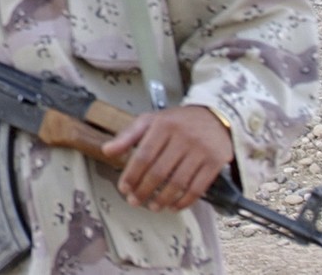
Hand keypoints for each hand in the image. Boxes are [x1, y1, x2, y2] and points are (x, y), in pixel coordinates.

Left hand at [101, 105, 233, 211]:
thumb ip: (127, 136)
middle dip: (144, 190)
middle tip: (134, 201)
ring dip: (163, 199)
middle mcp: (182, 137)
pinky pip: (198, 188)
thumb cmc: (176, 121)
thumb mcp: (150, 121)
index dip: (132, 174)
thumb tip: (106, 151)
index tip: (124, 188)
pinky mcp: (215, 162)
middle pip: (159, 171)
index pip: (144, 155)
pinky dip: (184, 201)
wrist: (213, 116)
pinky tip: (173, 206)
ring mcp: (200, 150)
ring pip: (178, 182)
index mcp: (163, 125)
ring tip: (152, 206)